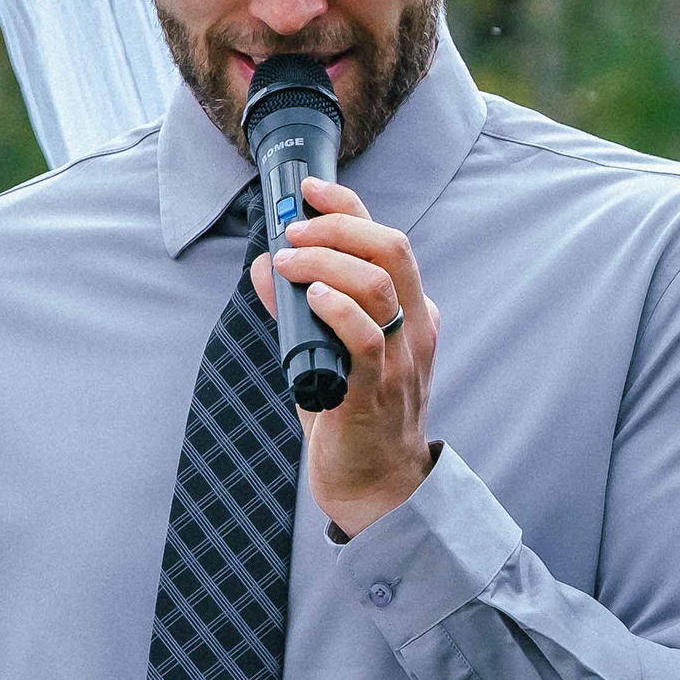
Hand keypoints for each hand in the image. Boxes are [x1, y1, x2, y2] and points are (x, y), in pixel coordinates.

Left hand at [252, 176, 437, 535]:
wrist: (377, 488)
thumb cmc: (353, 418)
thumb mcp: (325, 351)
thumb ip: (297, 310)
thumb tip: (264, 265)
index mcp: (411, 312)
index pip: (388, 241)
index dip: (347, 208)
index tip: (308, 191)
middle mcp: (415, 329)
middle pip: (392, 250)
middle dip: (337, 226)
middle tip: (293, 228)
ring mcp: (401, 361)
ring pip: (379, 287)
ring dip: (326, 263)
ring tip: (289, 262)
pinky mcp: (377, 393)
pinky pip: (367, 339)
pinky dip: (338, 310)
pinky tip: (312, 299)